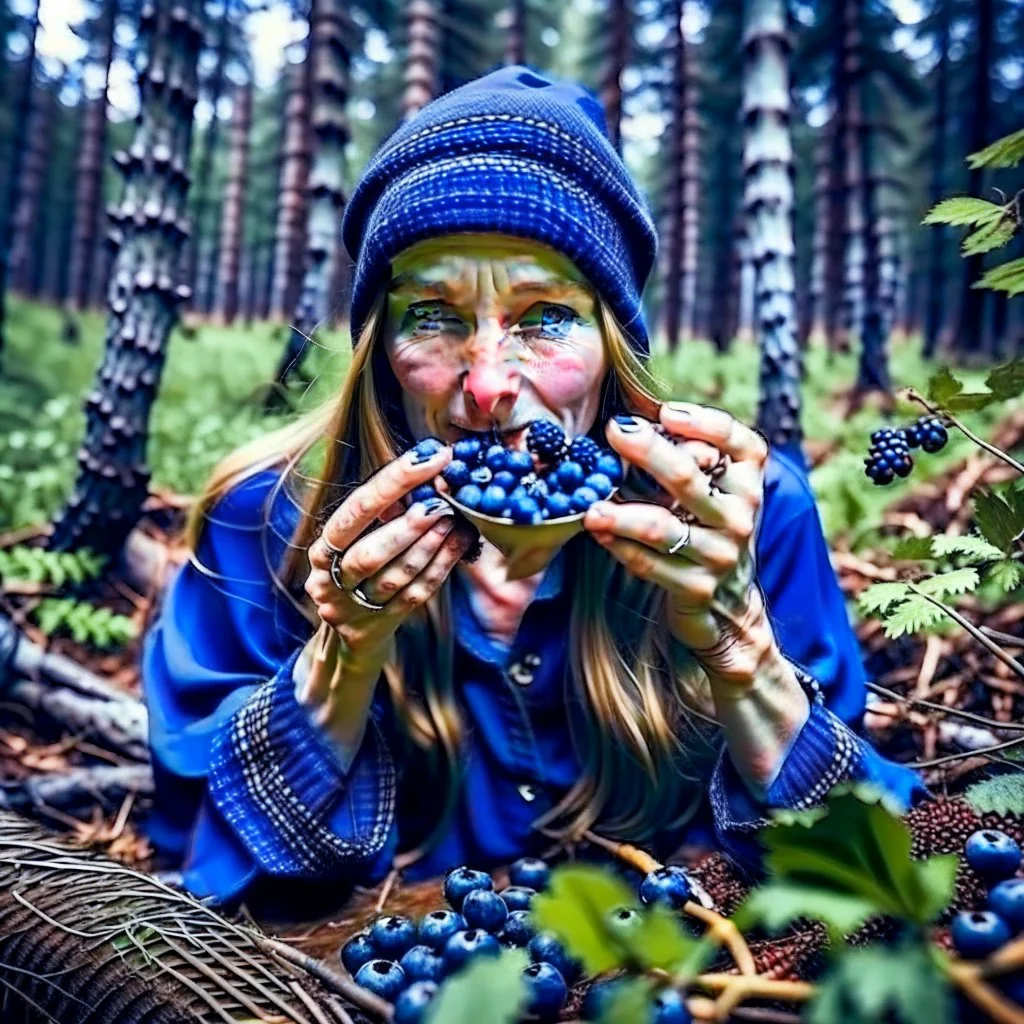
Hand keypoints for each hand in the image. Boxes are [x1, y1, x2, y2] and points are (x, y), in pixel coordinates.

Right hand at [305, 440, 478, 666]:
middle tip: (442, 500)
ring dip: (430, 545)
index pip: (355, 511)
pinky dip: (441, 565)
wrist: (349, 632)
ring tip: (455, 519)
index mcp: (323, 550)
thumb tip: (423, 469)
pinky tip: (460, 543)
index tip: (427, 458)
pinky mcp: (382, 624)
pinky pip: (416, 593)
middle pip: (369, 552)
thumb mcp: (356, 540)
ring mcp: (356, 608)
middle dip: (409, 524)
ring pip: (395, 576)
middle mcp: (332, 581)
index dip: (392, 483)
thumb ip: (379, 514)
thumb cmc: (357, 570)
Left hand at [583, 403, 773, 686]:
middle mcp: (741, 513)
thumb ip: (686, 453)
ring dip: (621, 514)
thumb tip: (630, 418)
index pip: (738, 441)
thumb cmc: (707, 526)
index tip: (664, 412)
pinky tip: (597, 533)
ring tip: (591, 508)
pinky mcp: (696, 586)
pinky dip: (619, 546)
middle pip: (686, 477)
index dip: (702, 422)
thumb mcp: (712, 488)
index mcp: (747, 480)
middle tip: (613, 432)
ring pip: (662, 527)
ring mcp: (720, 553)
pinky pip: (649, 563)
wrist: (728, 602)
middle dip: (646, 452)